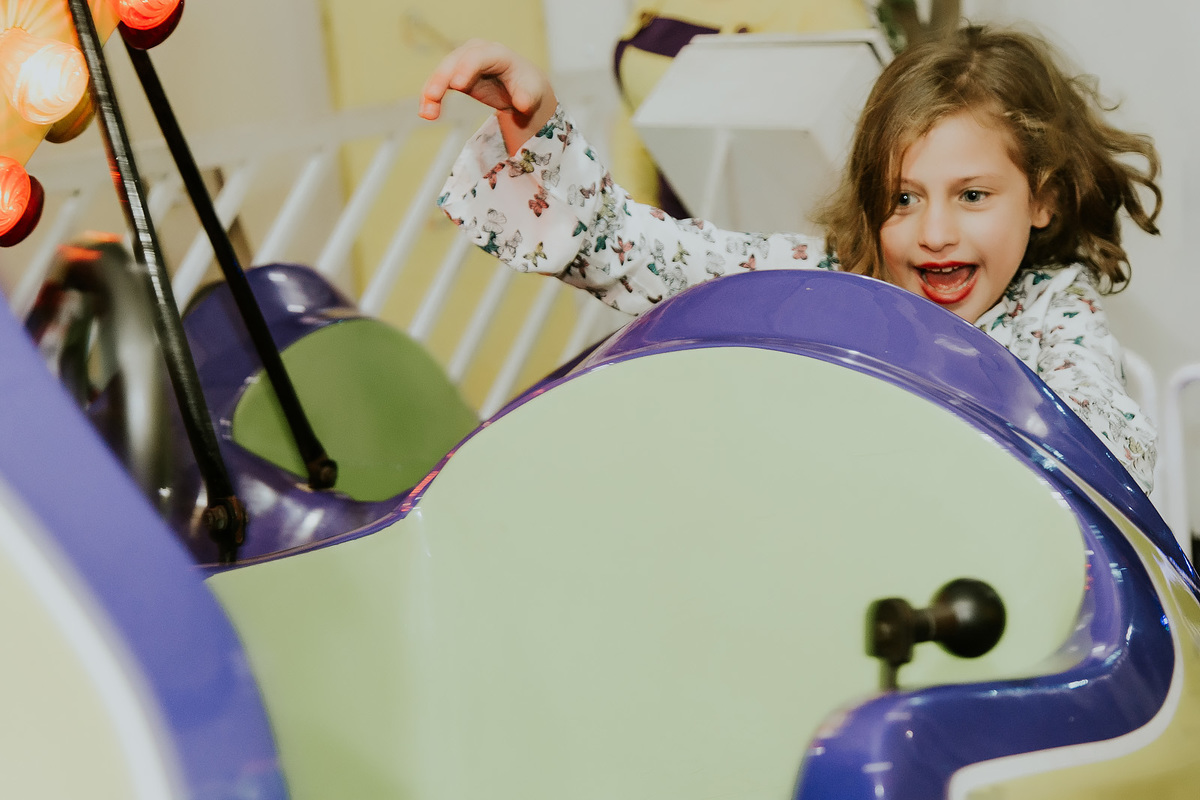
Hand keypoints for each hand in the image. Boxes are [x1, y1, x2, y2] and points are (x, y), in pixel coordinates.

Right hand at [420, 39, 557, 154]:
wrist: (521, 87)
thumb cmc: (528, 87)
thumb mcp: (533, 92)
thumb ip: (527, 97)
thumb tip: (522, 104)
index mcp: (498, 54)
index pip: (479, 57)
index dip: (467, 68)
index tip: (457, 85)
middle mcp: (477, 52)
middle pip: (454, 61)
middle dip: (441, 78)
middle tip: (432, 97)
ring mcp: (463, 61)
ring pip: (442, 72)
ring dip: (430, 92)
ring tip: (426, 114)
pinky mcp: (455, 74)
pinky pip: (439, 83)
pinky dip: (430, 98)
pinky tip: (425, 113)